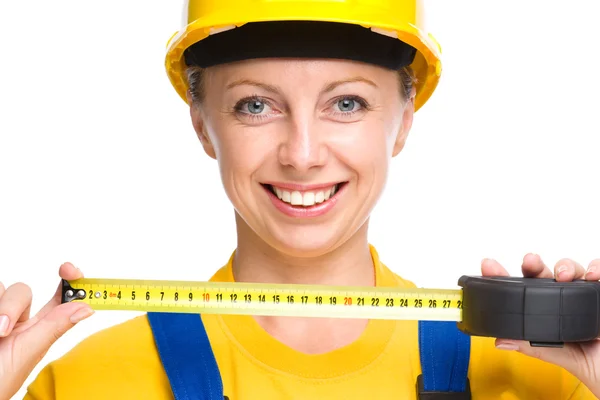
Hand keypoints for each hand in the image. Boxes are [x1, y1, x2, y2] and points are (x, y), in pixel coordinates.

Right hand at [0, 263, 93, 399]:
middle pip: (22, 291)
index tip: (69, 269)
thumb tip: (87, 308)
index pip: (58, 298)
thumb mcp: (27, 353)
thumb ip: (54, 327)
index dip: (69, 281)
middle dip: (13, 305)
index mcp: (37, 328)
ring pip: (2, 288)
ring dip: (0, 309)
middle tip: (2, 329)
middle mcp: (16, 318)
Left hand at [482, 254, 599, 396]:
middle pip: (543, 273)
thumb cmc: (585, 359)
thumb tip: (501, 341)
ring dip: (565, 265)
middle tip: (529, 261)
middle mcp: (562, 297)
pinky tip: (592, 275)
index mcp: (544, 309)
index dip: (503, 275)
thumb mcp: (556, 353)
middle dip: (533, 264)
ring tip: (563, 274)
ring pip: (570, 269)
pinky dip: (595, 268)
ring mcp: (582, 294)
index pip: (520, 288)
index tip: (489, 266)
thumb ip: (530, 346)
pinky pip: (598, 273)